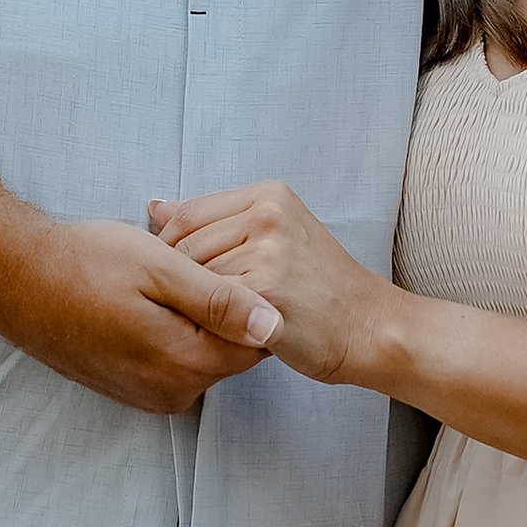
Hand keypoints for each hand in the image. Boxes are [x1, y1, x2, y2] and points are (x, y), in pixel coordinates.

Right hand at [0, 214, 282, 418]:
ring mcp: (147, 395)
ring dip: (194, 318)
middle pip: (230, 350)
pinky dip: (170, 330)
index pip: (258, 342)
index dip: (251, 297)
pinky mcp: (129, 388)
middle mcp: (171, 393)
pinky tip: (142, 298)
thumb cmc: (85, 263)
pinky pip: (173, 360)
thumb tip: (276, 324)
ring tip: (160, 277)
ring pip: (201, 354)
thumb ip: (221, 300)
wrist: (15, 279)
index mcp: (186, 365)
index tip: (221, 264)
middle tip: (188, 264)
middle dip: (222, 308)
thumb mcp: (161, 268)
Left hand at [147, 183, 385, 388]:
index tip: (187, 279)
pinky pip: (208, 305)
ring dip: (198, 305)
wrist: (370, 327)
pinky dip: (211, 323)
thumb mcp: (276, 236)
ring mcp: (267, 251)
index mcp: (269, 194)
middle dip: (185, 282)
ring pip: (193, 278)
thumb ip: (217, 221)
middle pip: (185, 246)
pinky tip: (232, 332)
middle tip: (211, 305)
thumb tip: (156, 208)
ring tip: (228, 318)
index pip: (187, 214)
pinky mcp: (265, 291)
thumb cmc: (321, 289)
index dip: (174, 252)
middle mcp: (268, 214)